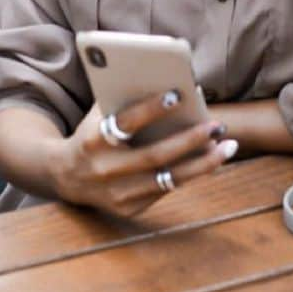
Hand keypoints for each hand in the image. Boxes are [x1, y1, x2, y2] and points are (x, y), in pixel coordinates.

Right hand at [48, 96, 236, 218]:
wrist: (64, 176)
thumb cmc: (91, 133)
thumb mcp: (97, 113)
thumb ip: (122, 100)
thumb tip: (166, 82)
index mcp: (92, 141)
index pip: (125, 123)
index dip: (151, 109)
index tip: (178, 94)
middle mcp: (103, 171)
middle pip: (154, 156)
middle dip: (190, 140)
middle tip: (217, 125)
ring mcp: (116, 194)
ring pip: (167, 180)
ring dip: (202, 164)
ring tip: (228, 146)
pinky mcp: (128, 208)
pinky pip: (165, 190)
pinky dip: (189, 174)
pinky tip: (210, 160)